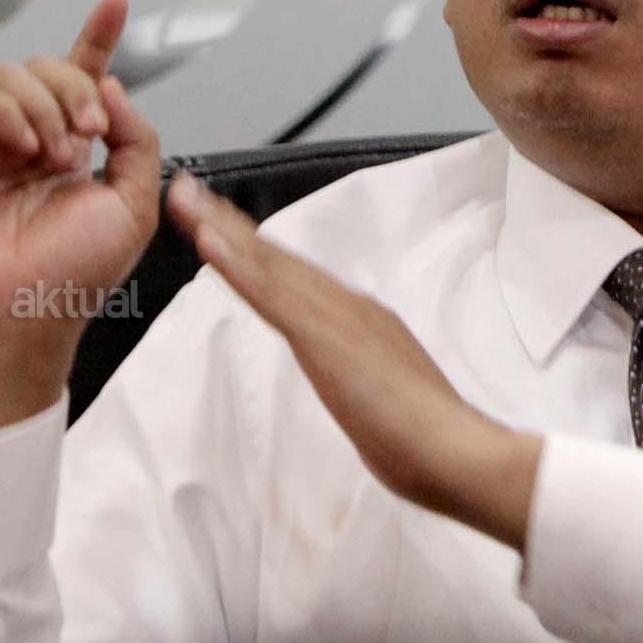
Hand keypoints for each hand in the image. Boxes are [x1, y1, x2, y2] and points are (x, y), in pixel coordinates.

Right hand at [0, 0, 162, 433]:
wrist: (23, 313)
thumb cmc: (74, 275)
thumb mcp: (134, 204)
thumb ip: (136, 138)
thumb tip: (111, 86)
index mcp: (69, 147)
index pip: (84, 77)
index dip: (98, 35)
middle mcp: (27, 139)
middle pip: (50, 67)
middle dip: (78, 86)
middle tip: (90, 132)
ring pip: (12, 75)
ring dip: (45, 102)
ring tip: (56, 153)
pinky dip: (6, 109)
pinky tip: (24, 145)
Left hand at [164, 172, 542, 545]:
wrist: (456, 453)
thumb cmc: (427, 441)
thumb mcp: (385, 401)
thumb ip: (366, 383)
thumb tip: (356, 387)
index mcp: (361, 320)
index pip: (295, 277)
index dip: (254, 247)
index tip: (218, 221)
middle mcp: (346, 306)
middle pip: (276, 258)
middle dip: (228, 222)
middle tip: (187, 189)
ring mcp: (335, 316)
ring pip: (268, 264)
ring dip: (224, 228)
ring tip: (186, 198)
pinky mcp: (323, 337)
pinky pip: (270, 293)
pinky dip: (239, 264)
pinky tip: (209, 241)